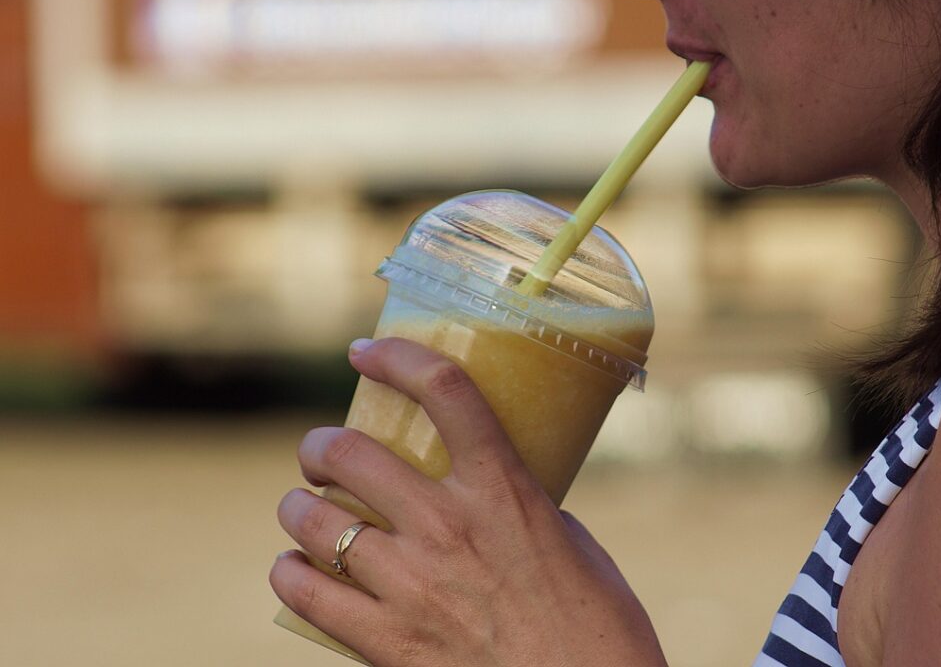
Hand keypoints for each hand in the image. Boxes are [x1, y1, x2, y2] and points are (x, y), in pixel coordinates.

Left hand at [270, 337, 667, 666]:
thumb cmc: (598, 628)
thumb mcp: (571, 544)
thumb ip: (520, 509)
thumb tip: (485, 494)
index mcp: (504, 490)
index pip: (445, 391)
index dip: (397, 356)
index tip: (367, 353)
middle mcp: (448, 526)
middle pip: (349, 452)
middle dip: (321, 445)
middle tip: (324, 454)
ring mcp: (411, 584)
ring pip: (313, 519)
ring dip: (299, 507)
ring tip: (306, 511)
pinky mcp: (385, 641)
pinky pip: (304, 589)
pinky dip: (291, 571)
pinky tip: (298, 568)